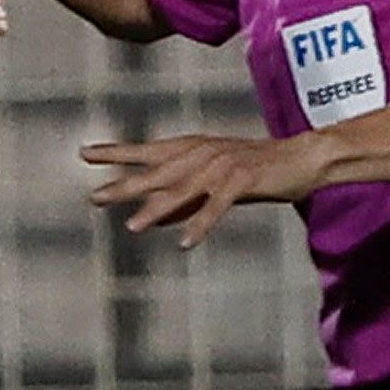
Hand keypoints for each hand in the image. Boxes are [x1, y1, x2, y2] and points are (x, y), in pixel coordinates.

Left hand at [83, 132, 327, 248]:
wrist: (304, 158)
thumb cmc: (257, 171)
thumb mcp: (213, 183)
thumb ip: (182, 197)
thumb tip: (150, 216)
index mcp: (193, 148)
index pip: (147, 150)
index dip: (116, 152)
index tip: (84, 153)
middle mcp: (203, 152)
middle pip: (157, 171)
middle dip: (125, 185)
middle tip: (95, 197)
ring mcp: (223, 164)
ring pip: (183, 189)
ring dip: (157, 209)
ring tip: (132, 227)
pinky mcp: (244, 179)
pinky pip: (217, 205)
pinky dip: (201, 222)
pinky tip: (185, 241)